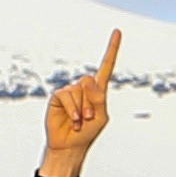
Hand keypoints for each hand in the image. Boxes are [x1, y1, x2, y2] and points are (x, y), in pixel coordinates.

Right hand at [43, 32, 118, 175]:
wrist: (70, 145)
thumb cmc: (88, 131)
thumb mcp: (101, 116)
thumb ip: (98, 98)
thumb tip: (86, 79)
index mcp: (98, 90)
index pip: (106, 66)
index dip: (112, 49)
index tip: (117, 31)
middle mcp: (83, 88)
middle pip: (90, 81)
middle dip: (91, 102)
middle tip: (89, 118)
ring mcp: (70, 91)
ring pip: (79, 90)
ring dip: (82, 109)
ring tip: (80, 121)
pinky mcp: (58, 97)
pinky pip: (67, 95)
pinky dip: (72, 108)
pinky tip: (74, 120)